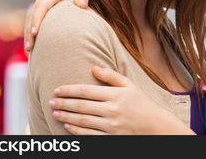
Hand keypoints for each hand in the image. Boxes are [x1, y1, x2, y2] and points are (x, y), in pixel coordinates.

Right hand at [23, 0, 89, 51]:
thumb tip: (82, 6)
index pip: (41, 7)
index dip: (37, 20)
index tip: (35, 34)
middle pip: (32, 15)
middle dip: (29, 32)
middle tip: (29, 49)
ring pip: (31, 16)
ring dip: (28, 31)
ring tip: (29, 49)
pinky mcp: (45, 1)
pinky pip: (35, 15)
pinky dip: (32, 26)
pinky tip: (34, 39)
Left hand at [50, 66, 193, 134]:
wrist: (154, 126)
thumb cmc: (141, 103)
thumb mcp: (129, 85)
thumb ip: (111, 75)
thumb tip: (94, 66)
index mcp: (115, 95)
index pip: (86, 91)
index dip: (70, 90)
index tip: (57, 89)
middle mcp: (112, 110)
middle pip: (81, 106)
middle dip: (64, 103)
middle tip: (51, 101)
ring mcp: (110, 126)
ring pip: (82, 121)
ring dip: (66, 116)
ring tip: (54, 112)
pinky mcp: (110, 138)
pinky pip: (88, 135)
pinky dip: (76, 130)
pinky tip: (67, 126)